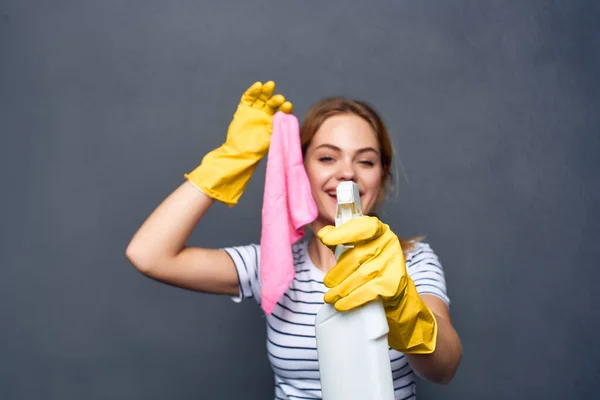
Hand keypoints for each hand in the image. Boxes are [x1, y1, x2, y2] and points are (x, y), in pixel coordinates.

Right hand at [224, 81, 292, 157]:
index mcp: (274, 121)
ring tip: (270, 85)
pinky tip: (258, 86)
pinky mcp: (244, 109)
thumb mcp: (269, 139)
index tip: (288, 106)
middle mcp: (265, 114)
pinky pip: (248, 98)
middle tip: (280, 98)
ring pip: (261, 97)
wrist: (239, 153)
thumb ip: (275, 128)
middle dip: (276, 99)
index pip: (282, 112)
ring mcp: (255, 110)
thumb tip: (283, 117)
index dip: (285, 108)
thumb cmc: (256, 150)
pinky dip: (253, 91)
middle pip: (272, 102)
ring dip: (265, 91)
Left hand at [317, 216, 437, 353]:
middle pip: (357, 256)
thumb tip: (323, 233)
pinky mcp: (394, 283)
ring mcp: (394, 263)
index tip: (325, 239)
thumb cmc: (373, 270)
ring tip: (329, 297)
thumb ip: (341, 241)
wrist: (399, 297)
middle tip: (327, 283)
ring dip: (341, 289)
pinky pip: (368, 291)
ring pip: (360, 275)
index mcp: (380, 231)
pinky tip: (341, 305)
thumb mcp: (358, 252)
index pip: (363, 226)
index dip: (343, 232)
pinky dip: (351, 300)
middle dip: (338, 272)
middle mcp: (389, 243)